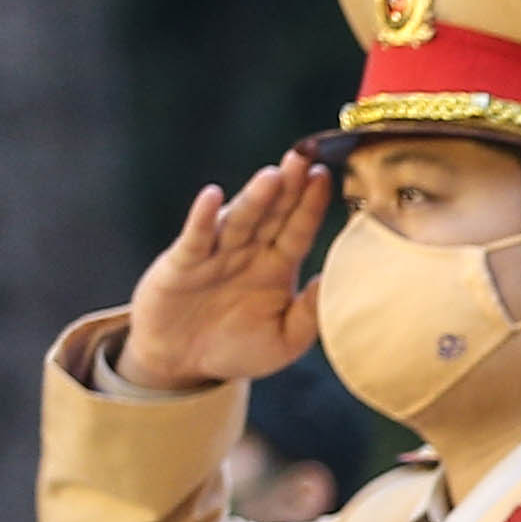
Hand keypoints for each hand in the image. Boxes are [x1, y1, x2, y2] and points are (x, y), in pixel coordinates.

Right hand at [119, 154, 333, 392]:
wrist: (182, 364)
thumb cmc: (238, 349)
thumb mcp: (285, 339)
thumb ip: (312, 312)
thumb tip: (338, 281)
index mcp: (277, 267)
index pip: (299, 230)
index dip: (311, 205)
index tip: (327, 177)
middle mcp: (248, 253)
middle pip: (272, 214)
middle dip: (289, 186)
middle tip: (304, 158)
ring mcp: (215, 254)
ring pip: (239, 220)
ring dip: (255, 198)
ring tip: (273, 175)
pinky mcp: (183, 264)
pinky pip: (196, 238)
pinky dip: (203, 218)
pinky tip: (212, 196)